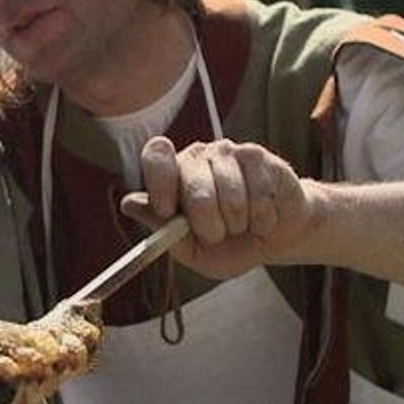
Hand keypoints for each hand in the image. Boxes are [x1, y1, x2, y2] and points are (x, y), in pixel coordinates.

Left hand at [120, 136, 316, 279]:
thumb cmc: (228, 245)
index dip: (160, 183)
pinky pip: (259, 194)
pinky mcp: (258, 157)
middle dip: (208, 224)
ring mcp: (228, 152)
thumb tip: (129, 203)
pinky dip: (262, 219)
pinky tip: (262, 219)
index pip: (156, 156)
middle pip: (194, 186)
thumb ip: (162, 230)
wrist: (274, 238)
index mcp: (173, 175)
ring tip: (241, 226)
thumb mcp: (190, 251)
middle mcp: (197, 157)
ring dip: (238, 224)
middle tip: (216, 235)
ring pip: (230, 195)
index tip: (169, 212)